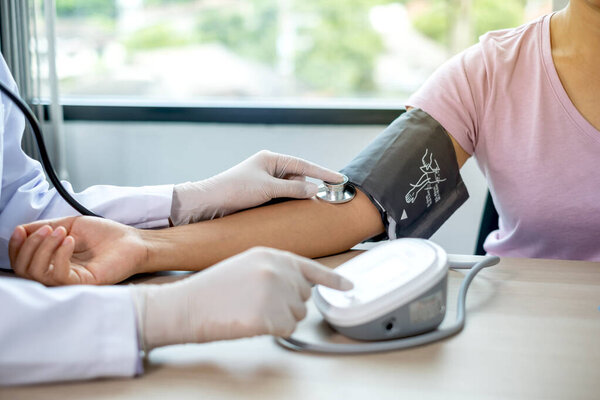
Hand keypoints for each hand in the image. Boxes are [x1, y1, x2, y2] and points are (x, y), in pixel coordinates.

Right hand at [8, 216, 146, 285]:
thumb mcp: (69, 224)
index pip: (22, 262)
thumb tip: (21, 230)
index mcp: (52, 262)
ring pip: (38, 274)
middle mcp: (57, 274)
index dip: (15, 247)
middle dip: (30, 246)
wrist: (132, 240)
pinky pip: (59, 275)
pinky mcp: (83, 284)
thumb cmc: (104, 234)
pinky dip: (60, 254)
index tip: (20, 230)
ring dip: (44, 248)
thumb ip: (45, 227)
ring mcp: (70, 281)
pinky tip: (71, 240)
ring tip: (62, 233)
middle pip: (24, 270)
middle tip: (49, 229)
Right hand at [129, 247, 352, 349]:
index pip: (310, 268)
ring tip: (250, 310)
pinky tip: (249, 321)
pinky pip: (286, 329)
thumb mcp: (246, 265)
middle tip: (255, 303)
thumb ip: (275, 270)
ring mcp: (274, 292)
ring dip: (279, 318)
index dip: (332, 280)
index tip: (348, 287)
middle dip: (287, 304)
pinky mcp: (269, 315)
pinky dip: (271, 330)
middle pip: (304, 296)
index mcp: (271, 254)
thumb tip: (299, 287)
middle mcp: (277, 269)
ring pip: (298, 315)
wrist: (184, 304)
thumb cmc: (211, 289)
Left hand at [170, 150, 342, 224]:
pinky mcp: (260, 194)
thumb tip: (313, 190)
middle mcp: (269, 168)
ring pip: (290, 190)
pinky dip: (283, 204)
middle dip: (302, 190)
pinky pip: (280, 198)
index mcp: (271, 159)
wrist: (208, 203)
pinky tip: (277, 211)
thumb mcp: (267, 189)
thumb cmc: (234, 190)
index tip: (340, 179)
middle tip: (305, 202)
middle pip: (298, 179)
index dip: (323, 173)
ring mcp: (265, 181)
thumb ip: (292, 189)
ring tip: (277, 207)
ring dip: (290, 199)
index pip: (304, 165)